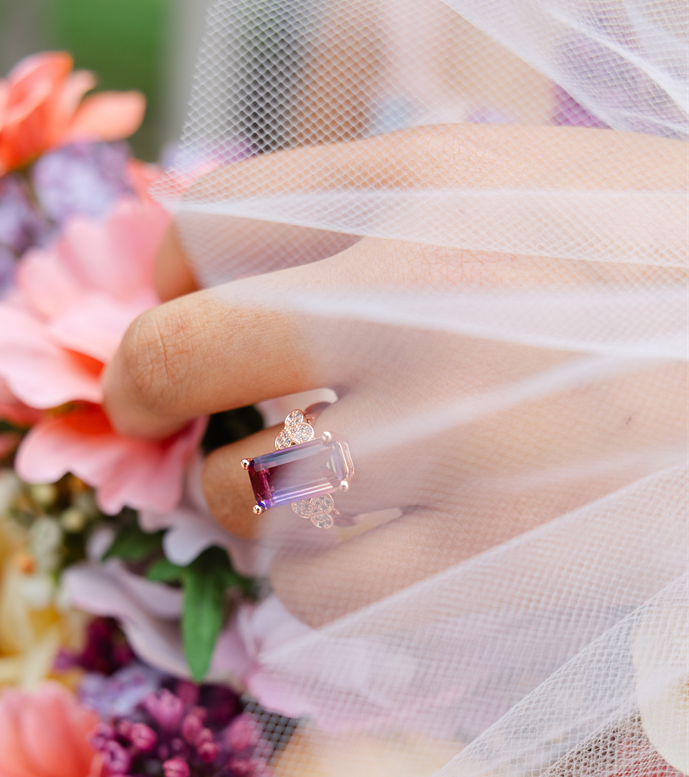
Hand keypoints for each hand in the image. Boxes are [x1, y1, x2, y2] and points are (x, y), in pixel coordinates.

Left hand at [104, 124, 686, 624]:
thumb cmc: (664, 269)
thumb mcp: (532, 184)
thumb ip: (391, 212)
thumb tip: (260, 264)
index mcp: (421, 187)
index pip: (209, 220)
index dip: (171, 273)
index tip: (185, 307)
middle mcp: (411, 304)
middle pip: (181, 349)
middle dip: (140, 387)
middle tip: (147, 415)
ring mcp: (443, 437)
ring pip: (238, 494)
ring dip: (240, 500)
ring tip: (292, 495)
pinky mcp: (482, 553)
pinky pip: (314, 592)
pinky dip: (308, 581)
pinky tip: (350, 557)